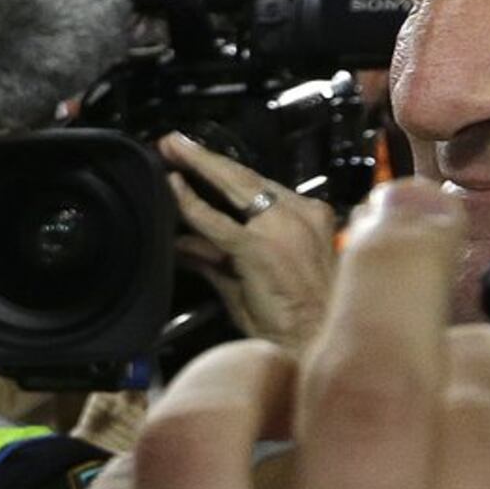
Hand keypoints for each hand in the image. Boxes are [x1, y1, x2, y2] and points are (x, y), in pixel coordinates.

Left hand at [42, 179, 489, 488]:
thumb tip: (453, 414)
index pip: (472, 420)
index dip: (464, 335)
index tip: (452, 310)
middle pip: (345, 393)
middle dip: (377, 278)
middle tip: (386, 232)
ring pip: (185, 440)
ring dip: (226, 373)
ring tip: (255, 379)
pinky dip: (129, 487)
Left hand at [164, 132, 340, 353]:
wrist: (318, 346)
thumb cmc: (294, 322)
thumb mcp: (251, 280)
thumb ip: (216, 257)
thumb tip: (184, 242)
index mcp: (310, 219)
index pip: (261, 187)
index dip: (226, 172)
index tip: (201, 161)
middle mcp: (303, 216)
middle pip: (248, 177)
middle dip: (207, 158)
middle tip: (175, 142)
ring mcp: (286, 228)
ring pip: (236, 186)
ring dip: (199, 166)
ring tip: (171, 152)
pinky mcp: (263, 246)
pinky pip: (219, 221)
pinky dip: (192, 204)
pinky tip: (174, 189)